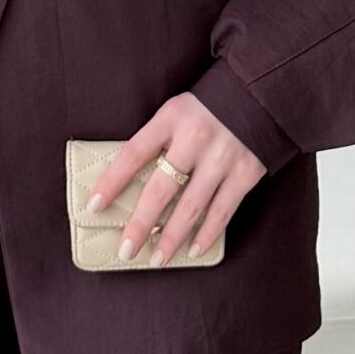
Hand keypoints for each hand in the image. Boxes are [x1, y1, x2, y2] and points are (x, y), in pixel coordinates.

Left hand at [85, 92, 266, 264]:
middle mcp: (196, 138)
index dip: (112, 182)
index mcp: (171, 118)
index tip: (94, 206)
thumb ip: (157, 141)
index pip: (133, 154)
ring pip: (191, 206)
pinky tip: (192, 250)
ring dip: (171, 237)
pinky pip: (223, 210)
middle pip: (161, 188)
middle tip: (125, 249)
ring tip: (155, 259)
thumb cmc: (207, 109)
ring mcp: (222, 157)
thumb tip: (129, 185)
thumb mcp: (176, 112)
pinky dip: (207, 234)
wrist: (260, 94)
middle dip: (141, 223)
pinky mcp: (246, 172)